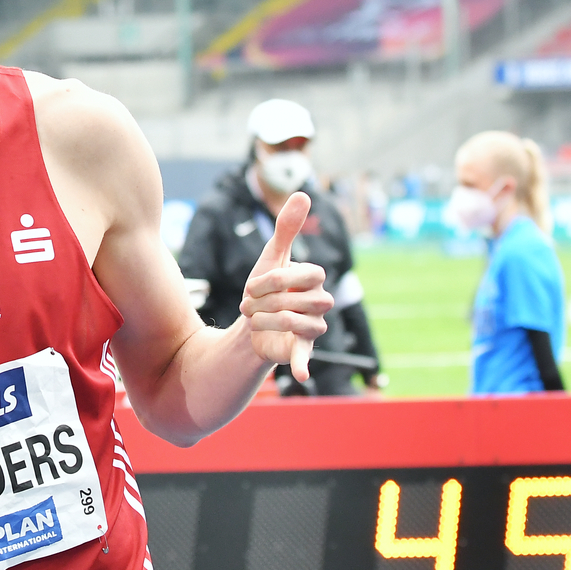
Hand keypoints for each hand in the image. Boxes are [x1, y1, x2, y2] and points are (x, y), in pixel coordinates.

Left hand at [240, 192, 333, 381]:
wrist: (249, 323)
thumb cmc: (264, 288)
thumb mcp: (271, 256)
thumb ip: (287, 228)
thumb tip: (303, 193)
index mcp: (314, 280)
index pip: (304, 275)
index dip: (275, 280)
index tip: (252, 286)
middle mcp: (320, 304)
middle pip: (297, 300)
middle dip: (266, 302)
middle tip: (249, 307)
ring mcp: (313, 328)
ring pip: (295, 322)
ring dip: (265, 321)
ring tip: (254, 322)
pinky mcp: (301, 350)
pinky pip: (307, 356)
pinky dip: (303, 365)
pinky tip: (302, 376)